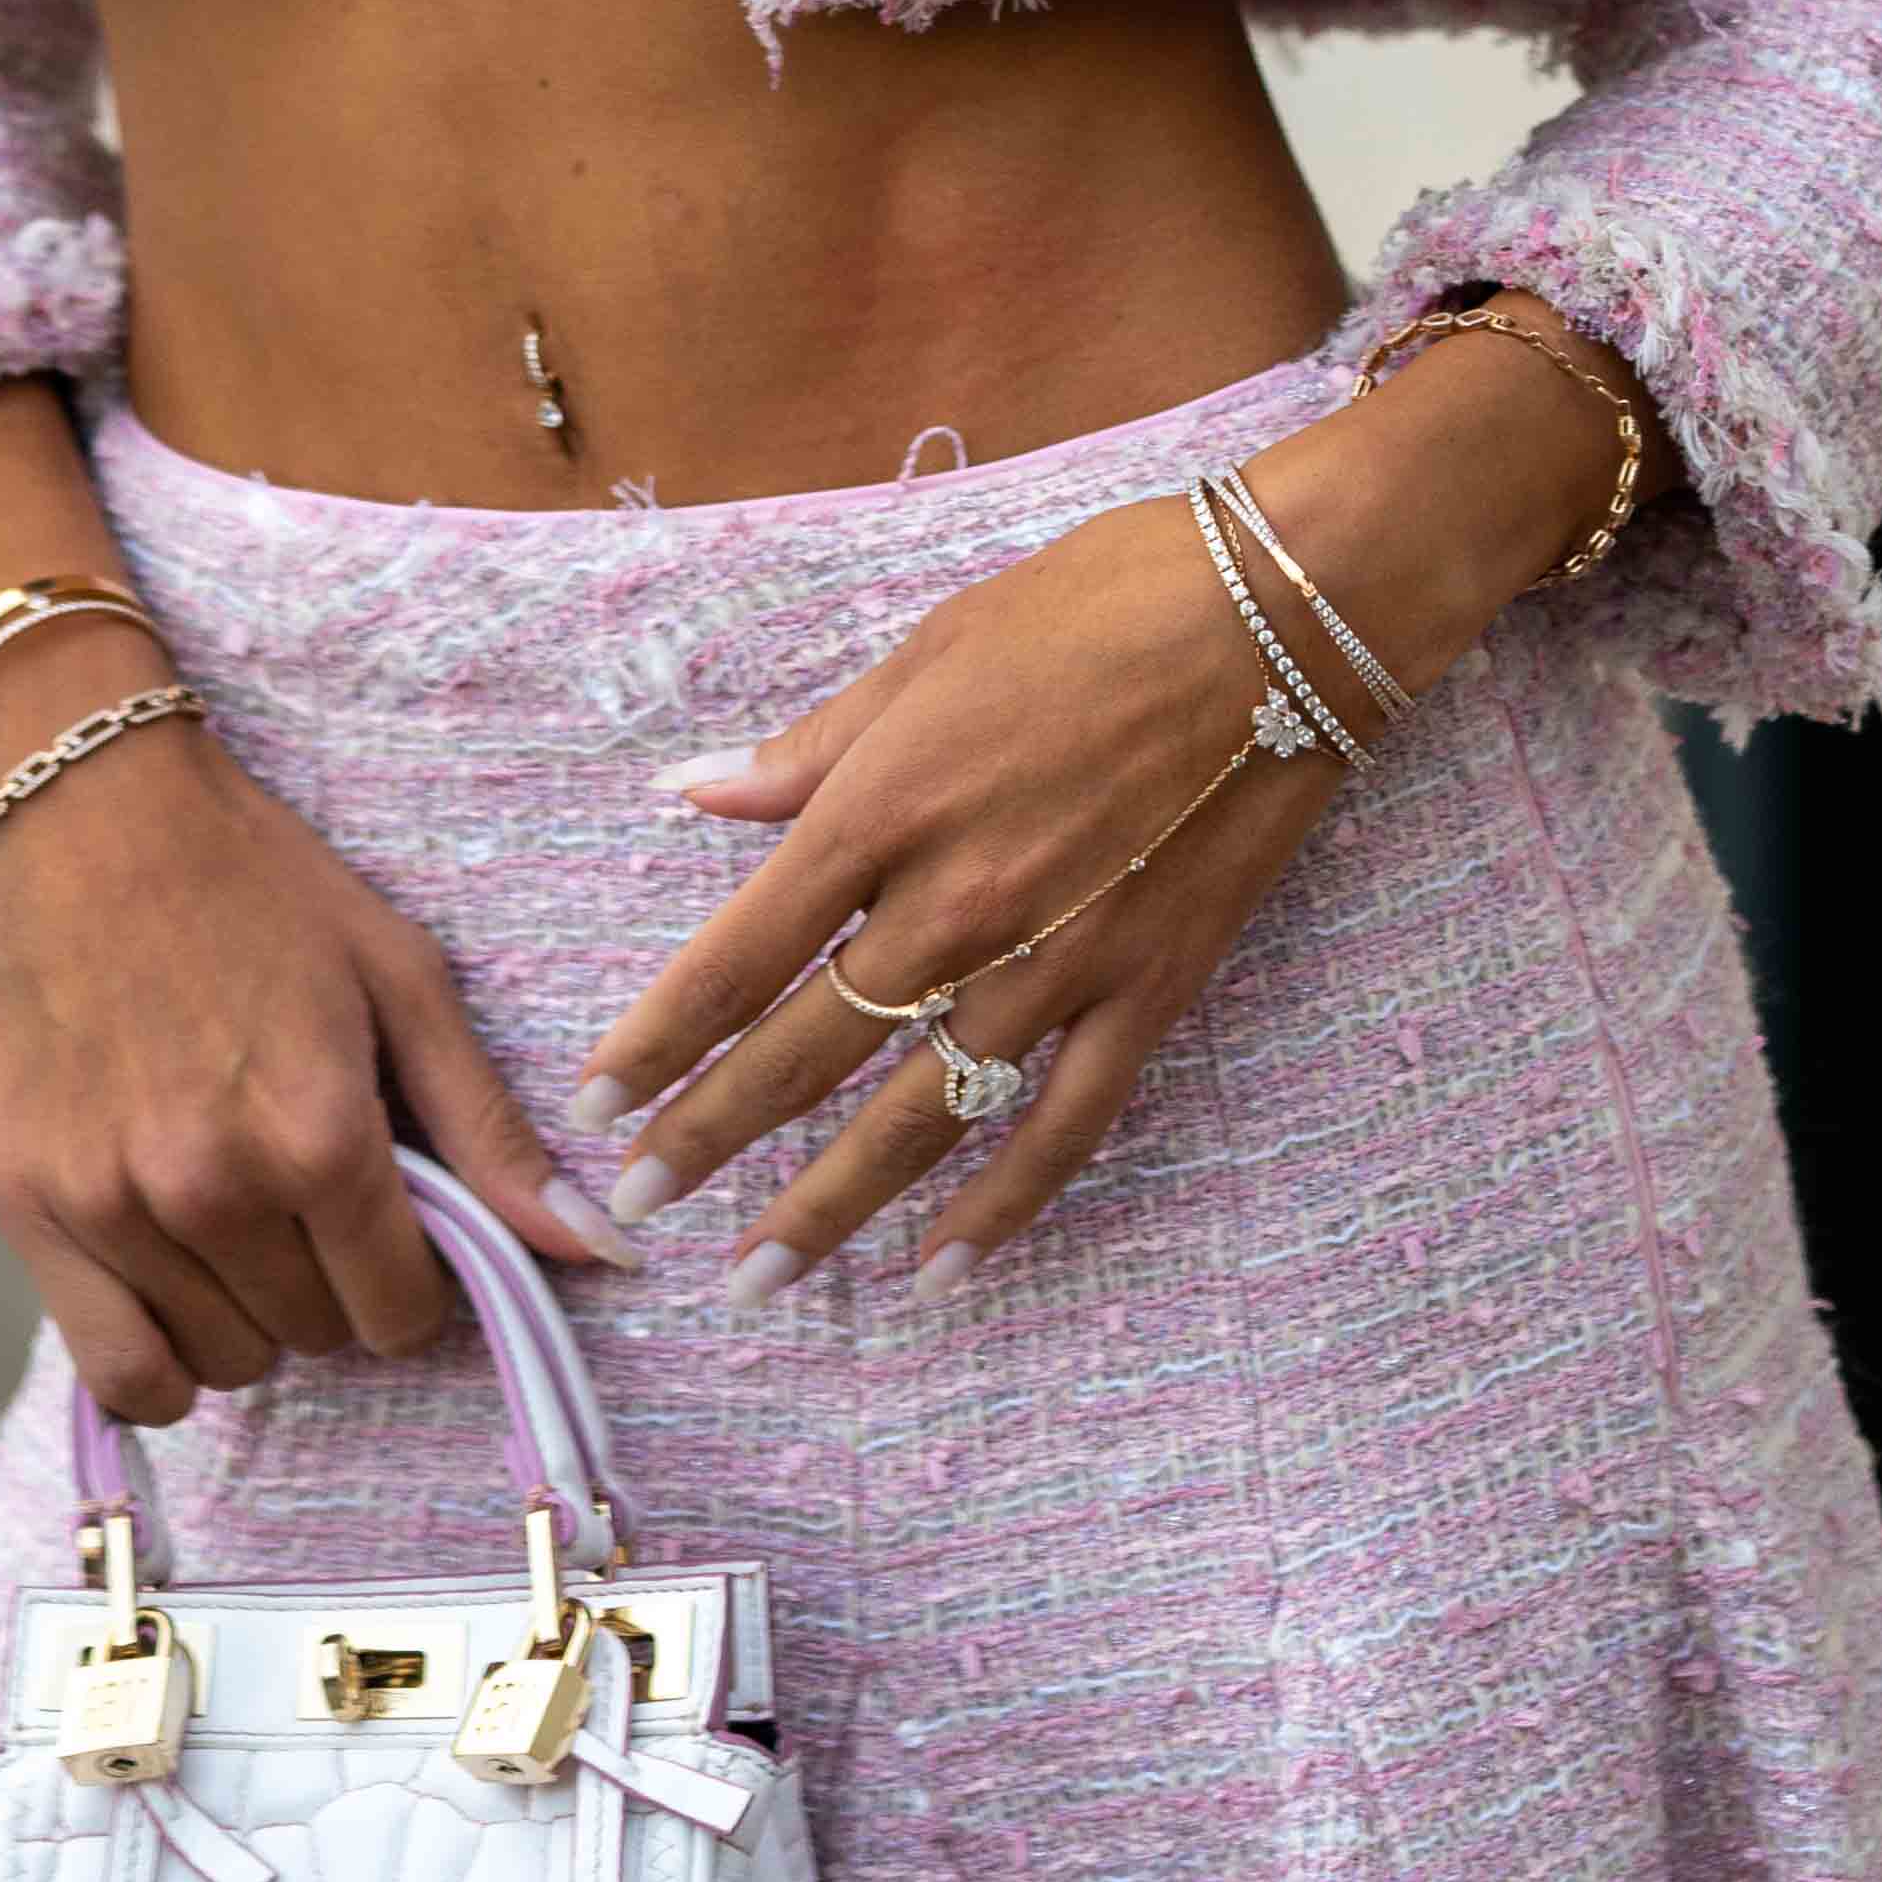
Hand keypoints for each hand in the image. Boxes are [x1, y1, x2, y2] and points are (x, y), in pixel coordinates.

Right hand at [0, 660, 626, 1426]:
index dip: (416, 1274)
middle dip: (336, 1283)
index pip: (401, 1311)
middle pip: (318, 1336)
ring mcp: (110, 1207)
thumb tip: (602, 1247)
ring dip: (251, 1314)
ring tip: (239, 1216)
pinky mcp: (26, 1210)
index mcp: (318, 1131)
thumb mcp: (400, 979)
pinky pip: (118, 1373)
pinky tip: (177, 1295)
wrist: (78, 809)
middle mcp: (211, 1187)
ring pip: (225, 1362)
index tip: (393, 1214)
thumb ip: (490, 1130)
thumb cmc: (253, 881)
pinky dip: (160, 1362)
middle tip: (307, 1190)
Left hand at [574, 335, 1617, 1295]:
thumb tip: (692, 792)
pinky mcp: (1151, 992)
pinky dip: (1001, 1204)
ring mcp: (1058, 962)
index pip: (735, 960)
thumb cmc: (1099, 603)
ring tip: (758, 1278)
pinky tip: (943, 1264)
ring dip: (829, 1207)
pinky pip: (1063, 1126)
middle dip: (707, 1141)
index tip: (595, 1105)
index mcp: (883, 811)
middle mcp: (954, 906)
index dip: (657, 1043)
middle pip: (802, 1058)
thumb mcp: (929, 651)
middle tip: (635, 1211)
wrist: (1286, 611)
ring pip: (918, 1119)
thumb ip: (809, 748)